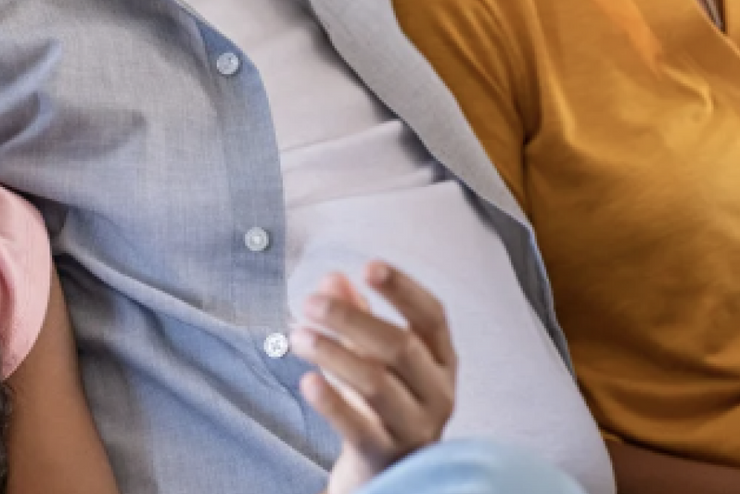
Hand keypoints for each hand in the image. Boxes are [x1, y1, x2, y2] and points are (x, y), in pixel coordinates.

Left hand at [293, 262, 457, 493]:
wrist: (387, 472)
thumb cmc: (382, 406)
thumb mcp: (375, 357)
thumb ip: (357, 316)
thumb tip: (333, 279)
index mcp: (442, 360)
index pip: (432, 316)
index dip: (403, 289)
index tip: (369, 267)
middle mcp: (438, 392)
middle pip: (400, 346)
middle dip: (351, 318)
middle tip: (310, 302)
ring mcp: (415, 427)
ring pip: (377, 383)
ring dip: (333, 353)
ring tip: (297, 335)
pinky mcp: (386, 456)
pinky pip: (358, 427)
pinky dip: (331, 402)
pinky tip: (307, 380)